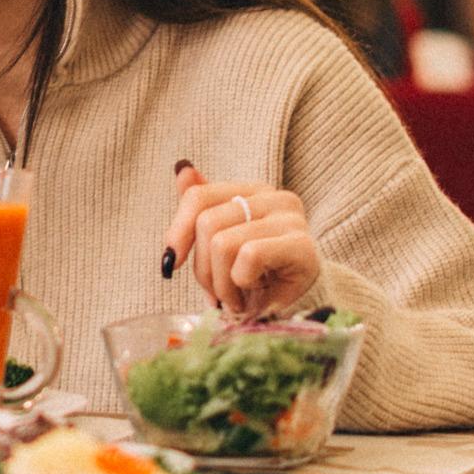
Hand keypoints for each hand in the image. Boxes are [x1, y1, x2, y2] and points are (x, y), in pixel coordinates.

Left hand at [163, 163, 320, 319]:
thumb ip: (204, 207)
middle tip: (216, 294)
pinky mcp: (301, 245)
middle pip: (207, 223)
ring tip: (235, 298)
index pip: (199, 196)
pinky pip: (249, 256)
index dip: (177, 230)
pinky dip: (241, 282)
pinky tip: (254, 292)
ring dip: (221, 284)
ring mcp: (290, 219)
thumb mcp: (225, 242)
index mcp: (253, 191)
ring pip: (223, 243)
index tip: (170, 263)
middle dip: (203, 269)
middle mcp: (274, 197)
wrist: (303, 305)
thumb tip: (181, 168)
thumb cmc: (259, 275)